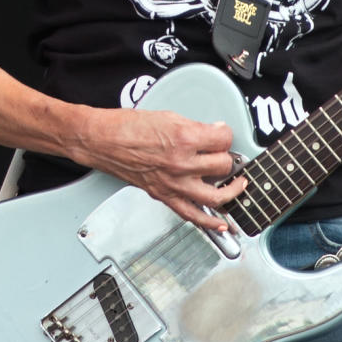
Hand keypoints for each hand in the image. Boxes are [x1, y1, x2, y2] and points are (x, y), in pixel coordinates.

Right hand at [67, 106, 245, 232]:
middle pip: (223, 165)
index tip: (222, 133)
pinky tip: (223, 225)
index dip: (226, 134)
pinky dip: (210, 223)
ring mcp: (173, 184)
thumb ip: (195, 127)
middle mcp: (181, 163)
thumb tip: (214, 133)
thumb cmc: (128, 127)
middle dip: (226, 157)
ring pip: (216, 196)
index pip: (223, 139)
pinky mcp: (164, 196)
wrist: (103, 141)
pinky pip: (192, 215)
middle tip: (222, 153)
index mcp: (184, 138)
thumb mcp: (169, 117)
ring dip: (231, 191)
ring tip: (238, 186)